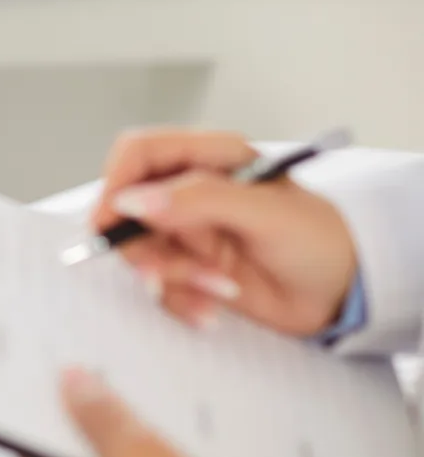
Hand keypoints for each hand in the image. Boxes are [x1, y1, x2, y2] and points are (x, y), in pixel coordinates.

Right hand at [91, 129, 359, 335]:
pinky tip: (214, 303)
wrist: (343, 294)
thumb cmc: (318, 240)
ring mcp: (187, 232)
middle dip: (145, 247)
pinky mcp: (188, 269)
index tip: (114, 221)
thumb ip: (198, 199)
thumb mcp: (263, 212)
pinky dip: (180, 300)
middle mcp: (190, 191)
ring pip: (139, 253)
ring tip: (215, 287)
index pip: (139, 153)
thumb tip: (132, 201)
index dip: (117, 184)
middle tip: (163, 271)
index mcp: (210, 158)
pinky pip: (158, 285)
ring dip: (170, 277)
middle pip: (126, 210)